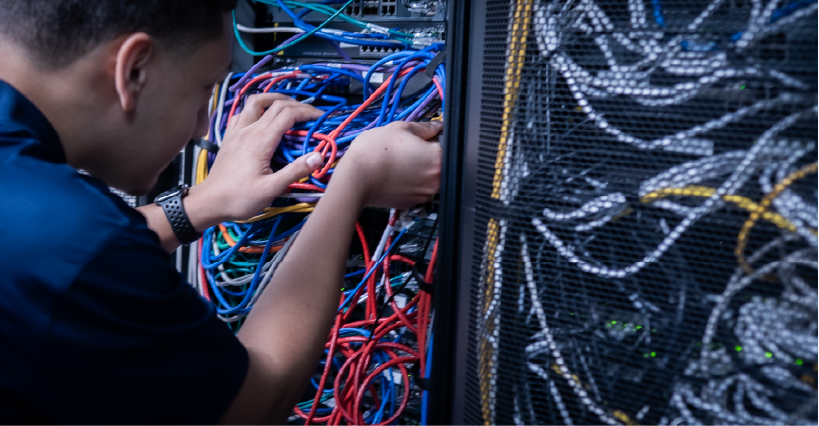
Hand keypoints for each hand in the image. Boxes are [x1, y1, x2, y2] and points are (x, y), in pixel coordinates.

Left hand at [187, 94, 323, 226]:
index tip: (322, 118)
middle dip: (297, 105)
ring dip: (274, 98)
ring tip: (287, 105)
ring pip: (255, 102)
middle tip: (311, 113)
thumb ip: (295, 171)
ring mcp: (237, 131)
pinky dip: (256, 108)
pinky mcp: (229, 136)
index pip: (288, 114)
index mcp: (261, 140)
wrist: (210, 202)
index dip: (307, 112)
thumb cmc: (241, 198)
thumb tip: (319, 156)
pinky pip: (242, 112)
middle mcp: (249, 130)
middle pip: (275, 104)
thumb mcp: (271, 189)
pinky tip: (262, 117)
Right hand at [331, 120, 441, 209]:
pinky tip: (394, 174)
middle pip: (439, 165)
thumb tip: (437, 126)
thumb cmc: (375, 152)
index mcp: (437, 159)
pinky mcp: (410, 203)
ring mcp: (423, 195)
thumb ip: (424, 128)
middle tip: (408, 149)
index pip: (447, 147)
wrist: (356, 178)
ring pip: (427, 178)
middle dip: (427, 156)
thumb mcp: (400, 128)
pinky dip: (409, 182)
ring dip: (418, 170)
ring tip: (398, 161)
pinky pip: (415, 189)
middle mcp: (435, 181)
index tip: (424, 138)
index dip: (436, 140)